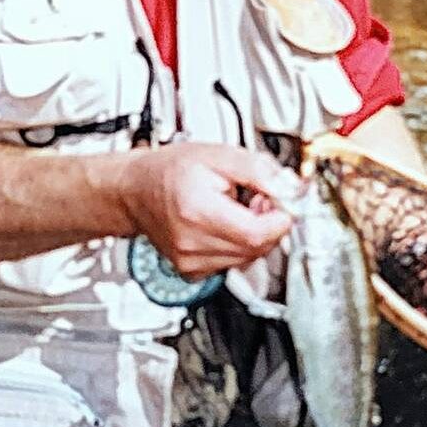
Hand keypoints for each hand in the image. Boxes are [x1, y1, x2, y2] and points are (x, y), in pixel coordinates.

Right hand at [122, 143, 296, 278]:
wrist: (135, 189)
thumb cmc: (170, 170)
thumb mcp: (218, 154)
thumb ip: (259, 169)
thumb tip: (291, 188)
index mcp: (197, 211)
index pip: (257, 234)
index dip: (279, 218)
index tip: (282, 202)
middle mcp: (191, 243)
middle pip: (255, 248)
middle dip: (268, 224)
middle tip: (260, 199)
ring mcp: (189, 262)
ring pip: (247, 258)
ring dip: (253, 235)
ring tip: (238, 208)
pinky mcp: (190, 272)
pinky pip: (231, 264)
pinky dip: (237, 246)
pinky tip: (225, 224)